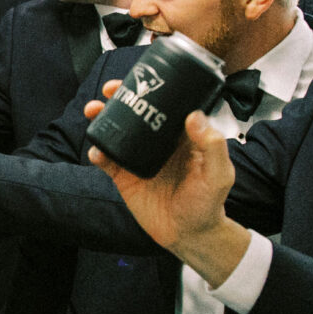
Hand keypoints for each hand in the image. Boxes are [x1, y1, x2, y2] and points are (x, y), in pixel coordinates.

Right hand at [84, 81, 249, 284]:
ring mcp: (138, 159)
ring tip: (93, 112)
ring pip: (116, 132)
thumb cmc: (208, 204)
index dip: (150, 89)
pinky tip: (96, 151)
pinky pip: (107, 161)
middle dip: (118, 98)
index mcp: (180, 136)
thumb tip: (194, 116)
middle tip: (108, 91)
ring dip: (102, 119)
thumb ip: (212, 146)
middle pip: (134, 113)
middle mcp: (157, 143)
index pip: (164, 105)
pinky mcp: (125, 177)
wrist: (189, 235)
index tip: (138, 78)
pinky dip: (98, 153)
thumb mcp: (219, 174)